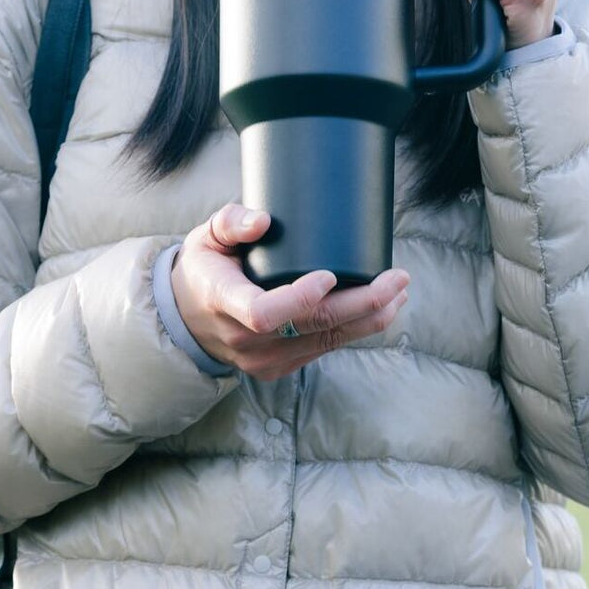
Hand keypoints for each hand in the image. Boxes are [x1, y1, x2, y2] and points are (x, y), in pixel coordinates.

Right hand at [171, 203, 409, 381]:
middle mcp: (245, 338)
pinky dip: (356, 329)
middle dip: (362, 302)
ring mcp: (265, 359)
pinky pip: (325, 349)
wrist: (188, 317)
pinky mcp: (281, 367)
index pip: (264, 312)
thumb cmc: (205, 267)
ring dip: (369, 318)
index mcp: (223, 301)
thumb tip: (264, 220)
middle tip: (397, 278)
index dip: (299, 298)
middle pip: (312, 326)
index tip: (329, 275)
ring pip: (327, 341)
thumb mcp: (206, 236)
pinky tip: (380, 308)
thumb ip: (232, 222)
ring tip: (399, 291)